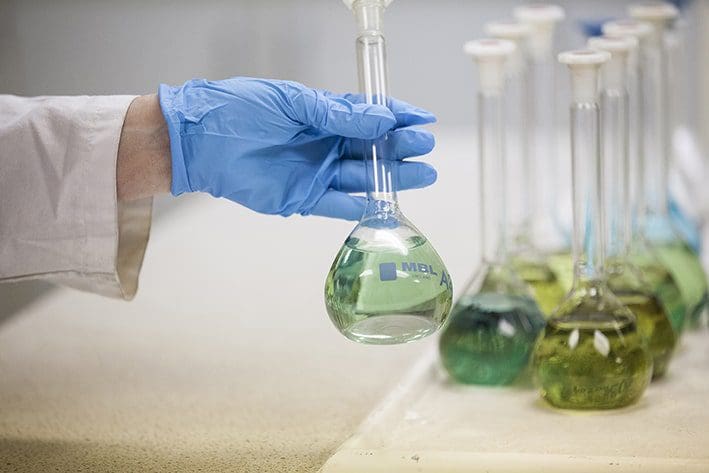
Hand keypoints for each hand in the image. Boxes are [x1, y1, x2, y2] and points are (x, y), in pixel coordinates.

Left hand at [158, 77, 436, 219]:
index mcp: (322, 115)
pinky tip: (386, 202)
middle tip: (424, 145)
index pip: (368, 115)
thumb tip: (381, 120)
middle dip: (400, 146)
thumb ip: (338, 114)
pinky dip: (361, 206)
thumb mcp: (293, 102)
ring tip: (422, 172)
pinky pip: (338, 205)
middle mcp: (324, 144)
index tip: (422, 118)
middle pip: (371, 147)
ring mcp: (315, 172)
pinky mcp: (303, 198)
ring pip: (362, 177)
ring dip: (391, 176)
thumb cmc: (241, 110)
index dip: (396, 116)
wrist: (200, 141)